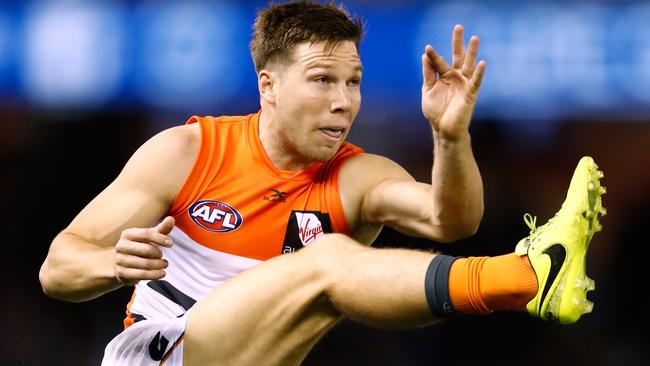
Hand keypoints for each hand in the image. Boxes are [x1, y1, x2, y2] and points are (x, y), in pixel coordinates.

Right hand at [114, 216, 174, 285]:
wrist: (122, 262)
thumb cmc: (140, 246)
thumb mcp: (150, 236)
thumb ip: (162, 228)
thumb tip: (171, 219)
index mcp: (128, 234)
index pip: (146, 234)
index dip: (160, 238)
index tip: (171, 244)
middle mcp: (121, 246)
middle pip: (146, 249)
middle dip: (159, 254)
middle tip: (163, 256)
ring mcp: (120, 260)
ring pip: (145, 264)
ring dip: (159, 265)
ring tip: (165, 264)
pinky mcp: (122, 273)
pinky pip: (141, 275)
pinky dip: (155, 275)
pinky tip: (162, 273)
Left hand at [421, 24, 485, 140]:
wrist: (444, 129)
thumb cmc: (436, 112)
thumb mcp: (428, 90)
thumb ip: (428, 74)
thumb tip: (425, 56)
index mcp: (445, 76)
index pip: (438, 62)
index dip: (433, 56)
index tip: (427, 48)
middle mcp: (456, 77)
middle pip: (458, 57)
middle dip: (458, 43)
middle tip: (459, 27)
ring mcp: (464, 85)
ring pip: (469, 65)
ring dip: (472, 52)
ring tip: (474, 38)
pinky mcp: (470, 94)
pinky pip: (475, 82)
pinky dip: (479, 73)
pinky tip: (482, 63)